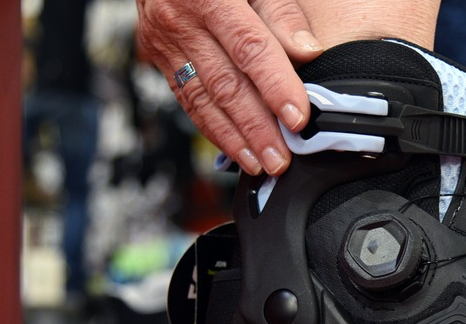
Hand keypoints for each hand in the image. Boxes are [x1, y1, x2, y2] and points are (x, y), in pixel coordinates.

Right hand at [136, 0, 323, 174]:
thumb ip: (280, 12)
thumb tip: (308, 53)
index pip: (249, 49)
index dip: (276, 86)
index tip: (297, 119)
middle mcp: (179, 21)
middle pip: (225, 84)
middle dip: (256, 127)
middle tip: (281, 160)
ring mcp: (163, 42)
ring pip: (201, 100)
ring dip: (233, 138)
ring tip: (260, 165)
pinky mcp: (157, 56)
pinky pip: (187, 99)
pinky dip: (213, 127)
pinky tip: (235, 149)